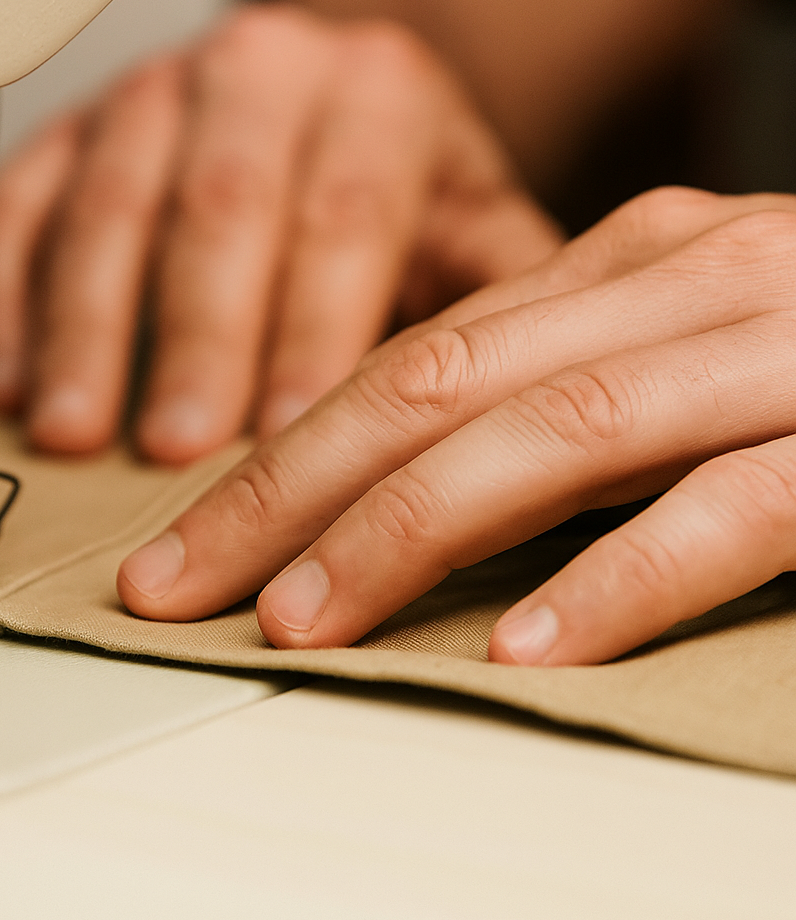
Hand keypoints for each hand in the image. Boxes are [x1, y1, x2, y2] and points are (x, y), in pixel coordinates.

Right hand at [0, 3, 560, 461]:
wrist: (324, 112)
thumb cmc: (402, 195)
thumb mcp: (472, 230)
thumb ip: (494, 299)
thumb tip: (510, 401)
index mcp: (374, 94)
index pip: (344, 217)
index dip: (312, 332)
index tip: (291, 437)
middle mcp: (258, 76)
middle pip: (220, 210)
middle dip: (195, 341)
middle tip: (174, 450)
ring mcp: (151, 96)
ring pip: (108, 209)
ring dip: (85, 333)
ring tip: (75, 438)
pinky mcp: (69, 133)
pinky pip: (19, 207)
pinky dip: (6, 301)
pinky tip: (8, 385)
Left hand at [117, 187, 795, 665]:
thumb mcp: (651, 354)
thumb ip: (541, 397)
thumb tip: (390, 485)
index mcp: (610, 268)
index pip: (399, 366)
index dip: (275, 460)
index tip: (187, 546)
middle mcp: (675, 283)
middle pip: (431, 394)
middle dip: (284, 498)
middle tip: (182, 589)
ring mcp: (771, 351)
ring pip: (549, 439)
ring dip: (406, 539)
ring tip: (305, 625)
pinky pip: (727, 508)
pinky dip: (620, 582)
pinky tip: (528, 651)